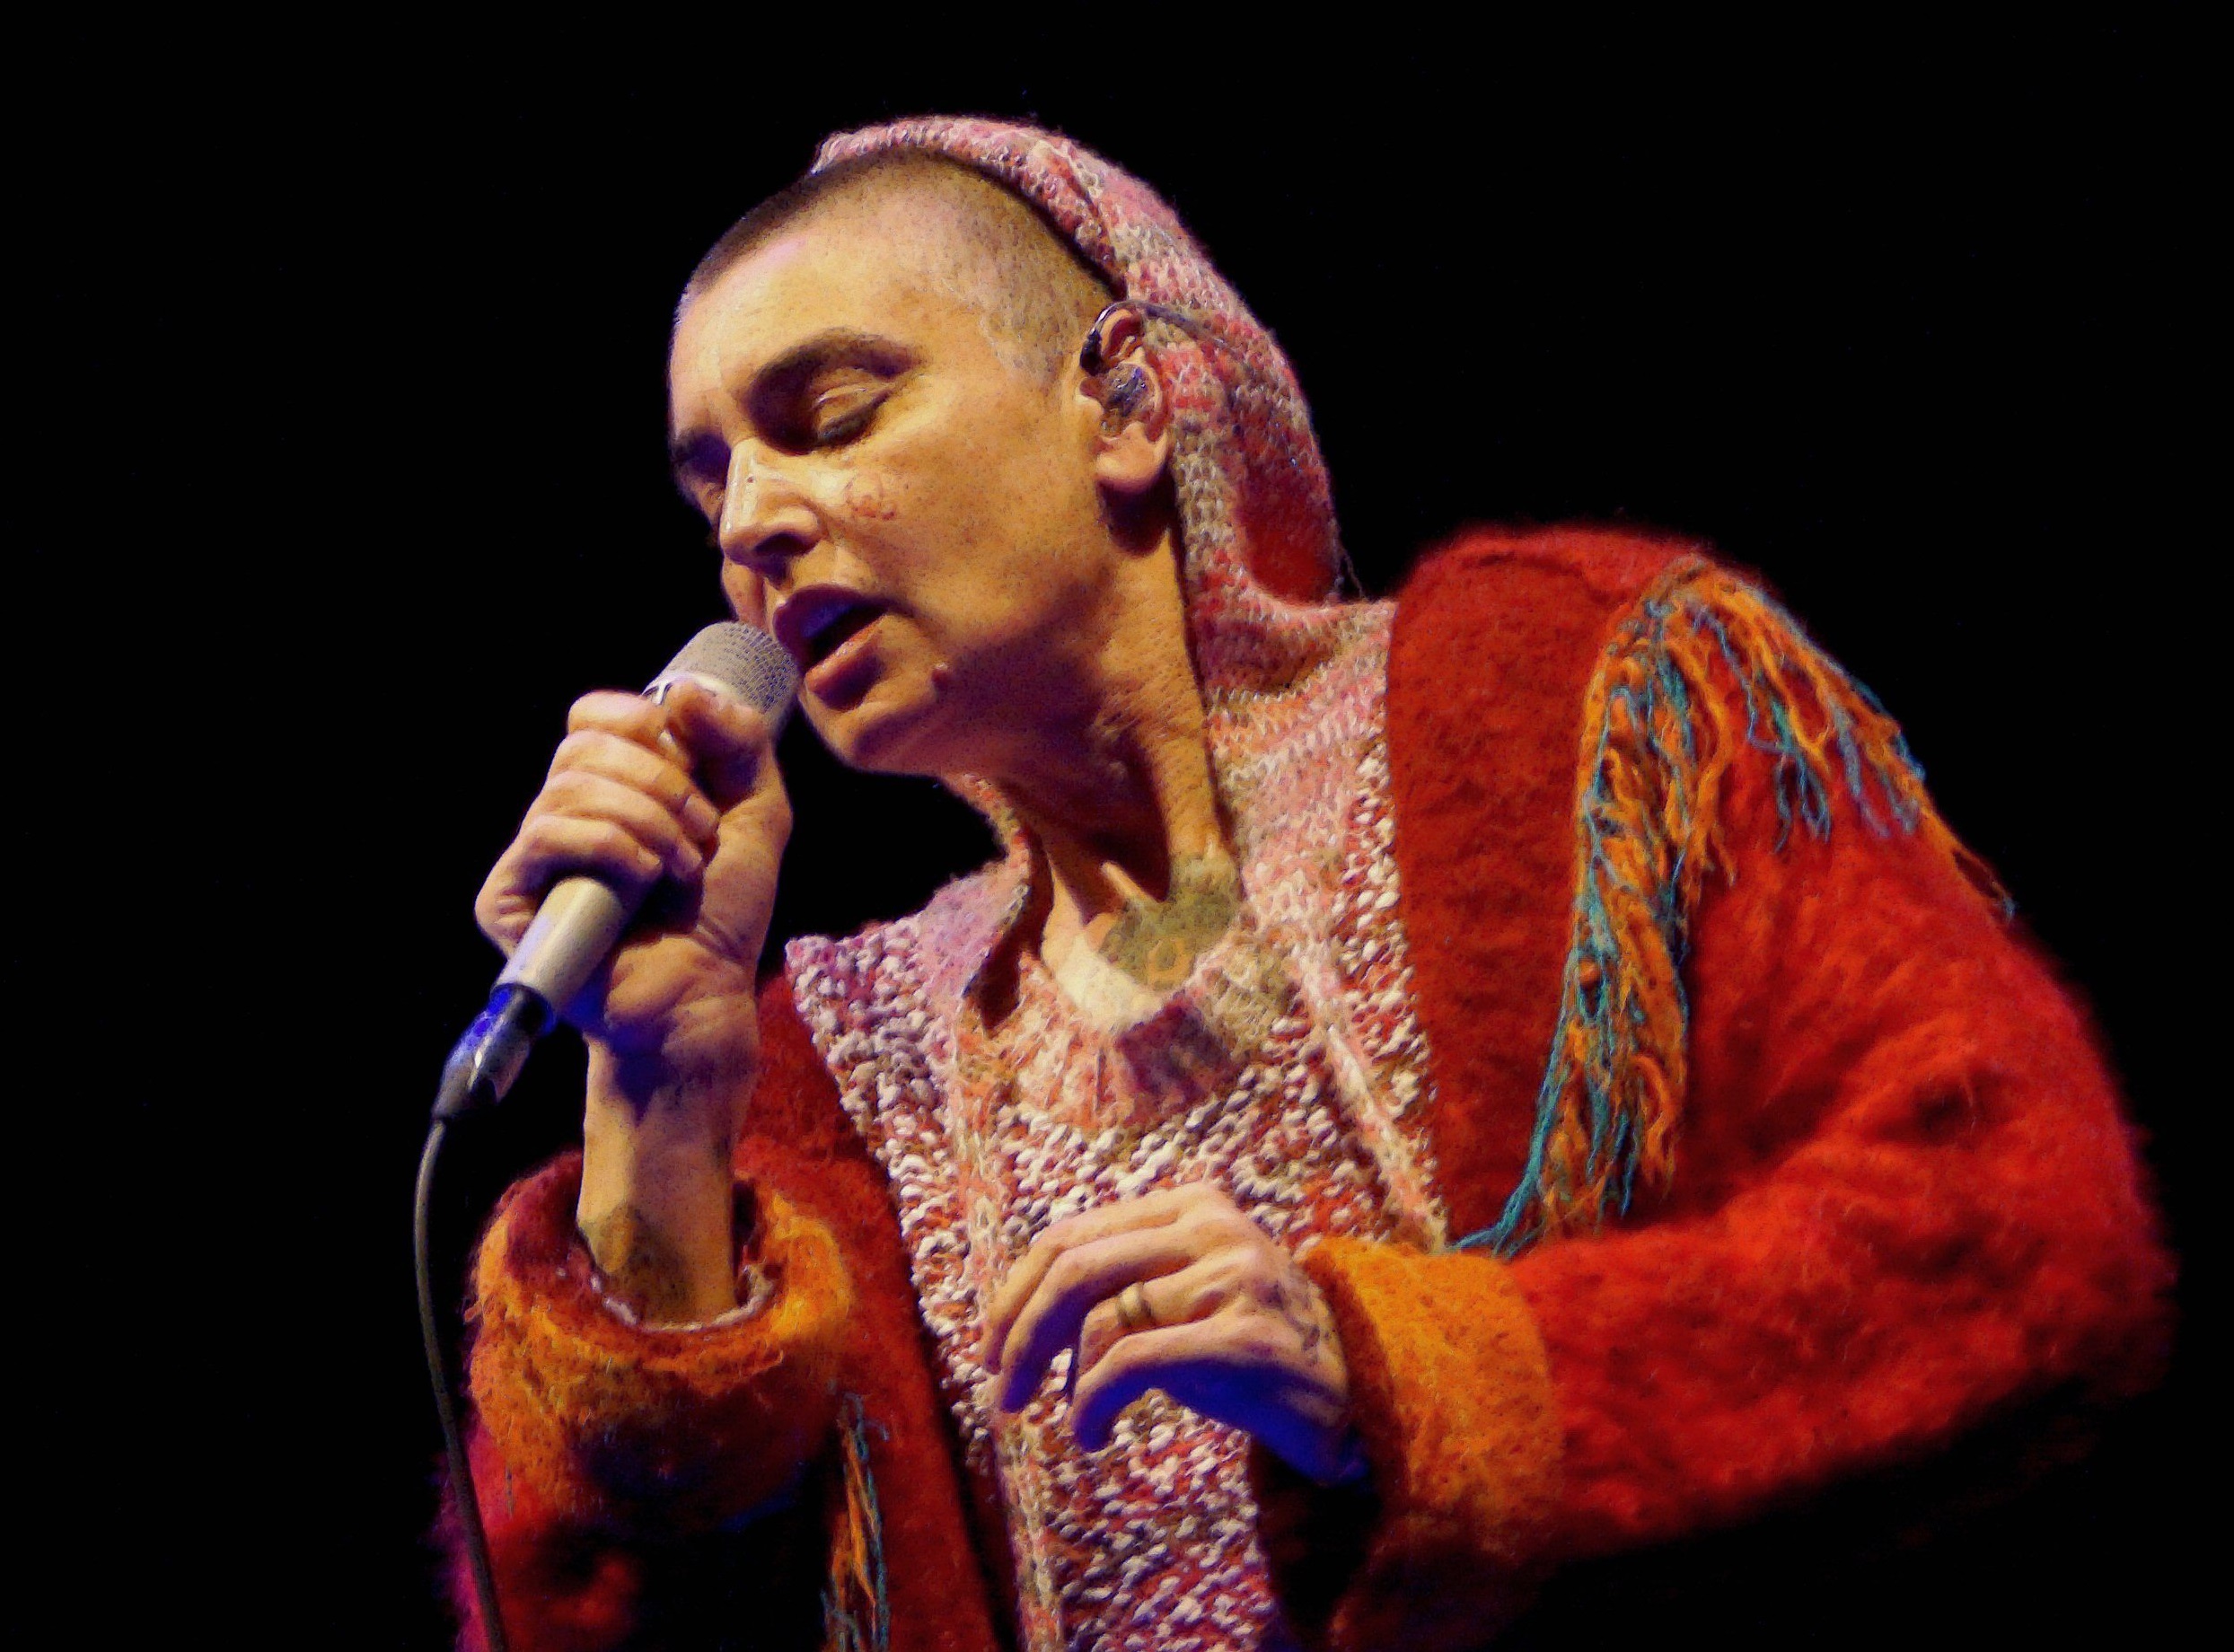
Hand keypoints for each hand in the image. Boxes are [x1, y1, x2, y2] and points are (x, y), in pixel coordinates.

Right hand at [475, 678, 788, 1075]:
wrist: (702, 996)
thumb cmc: (723, 914)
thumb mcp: (756, 812)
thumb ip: (739, 743)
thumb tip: (682, 690)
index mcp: (609, 789)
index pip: (590, 717)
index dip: (634, 718)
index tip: (683, 752)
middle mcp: (562, 816)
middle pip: (582, 746)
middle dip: (660, 782)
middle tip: (700, 830)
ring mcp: (531, 858)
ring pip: (570, 789)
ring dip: (647, 823)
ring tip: (681, 869)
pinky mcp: (507, 899)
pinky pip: (546, 836)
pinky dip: (609, 848)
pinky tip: (644, 881)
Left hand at [978, 1184, 1365, 1484]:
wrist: (1355, 1392)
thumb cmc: (1250, 1345)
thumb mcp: (1187, 1290)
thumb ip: (1124, 1277)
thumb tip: (1018, 1312)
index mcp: (1191, 1203)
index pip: (1070, 1234)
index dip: (1015, 1293)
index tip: (990, 1347)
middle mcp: (1213, 1228)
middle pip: (1074, 1268)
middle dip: (1019, 1334)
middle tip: (1001, 1389)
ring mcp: (1233, 1278)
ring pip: (1100, 1321)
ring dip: (1063, 1383)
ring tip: (1072, 1419)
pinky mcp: (1243, 1338)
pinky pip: (1131, 1363)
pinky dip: (1092, 1403)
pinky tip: (1091, 1434)